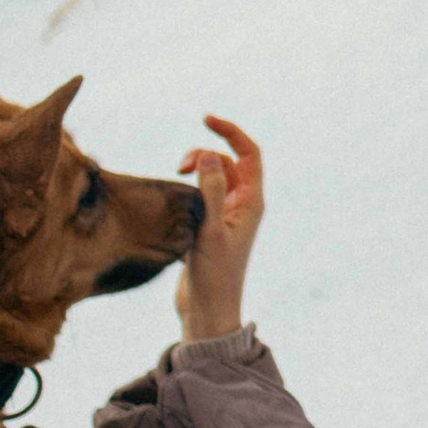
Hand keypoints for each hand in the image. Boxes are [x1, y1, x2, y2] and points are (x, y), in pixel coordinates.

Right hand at [175, 116, 263, 342]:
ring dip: (197, 169)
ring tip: (177, 176)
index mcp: (252, 203)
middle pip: (229, 161)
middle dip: (206, 153)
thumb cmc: (214, 275)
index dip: (231, 132)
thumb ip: (211, 193)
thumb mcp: (211, 232)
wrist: (207, 309)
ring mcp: (227, 215)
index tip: (206, 118)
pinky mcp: (211, 225)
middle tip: (181, 166)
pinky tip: (175, 194)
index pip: (249, 154)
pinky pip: (204, 193)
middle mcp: (243, 205)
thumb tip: (208, 154)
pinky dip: (190, 186)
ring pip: (214, 176)